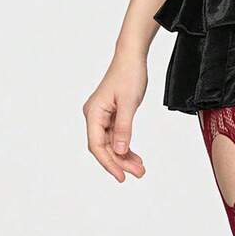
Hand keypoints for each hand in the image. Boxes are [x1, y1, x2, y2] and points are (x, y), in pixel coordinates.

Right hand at [83, 50, 147, 181]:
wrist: (131, 59)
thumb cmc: (128, 75)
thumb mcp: (128, 104)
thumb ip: (124, 128)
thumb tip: (120, 151)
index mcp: (93, 113)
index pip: (97, 145)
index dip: (109, 163)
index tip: (121, 176)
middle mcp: (94, 116)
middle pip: (104, 148)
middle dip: (120, 163)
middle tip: (139, 173)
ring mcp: (102, 118)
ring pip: (112, 145)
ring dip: (125, 158)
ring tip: (140, 169)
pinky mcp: (111, 117)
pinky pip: (117, 138)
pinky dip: (126, 148)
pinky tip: (136, 158)